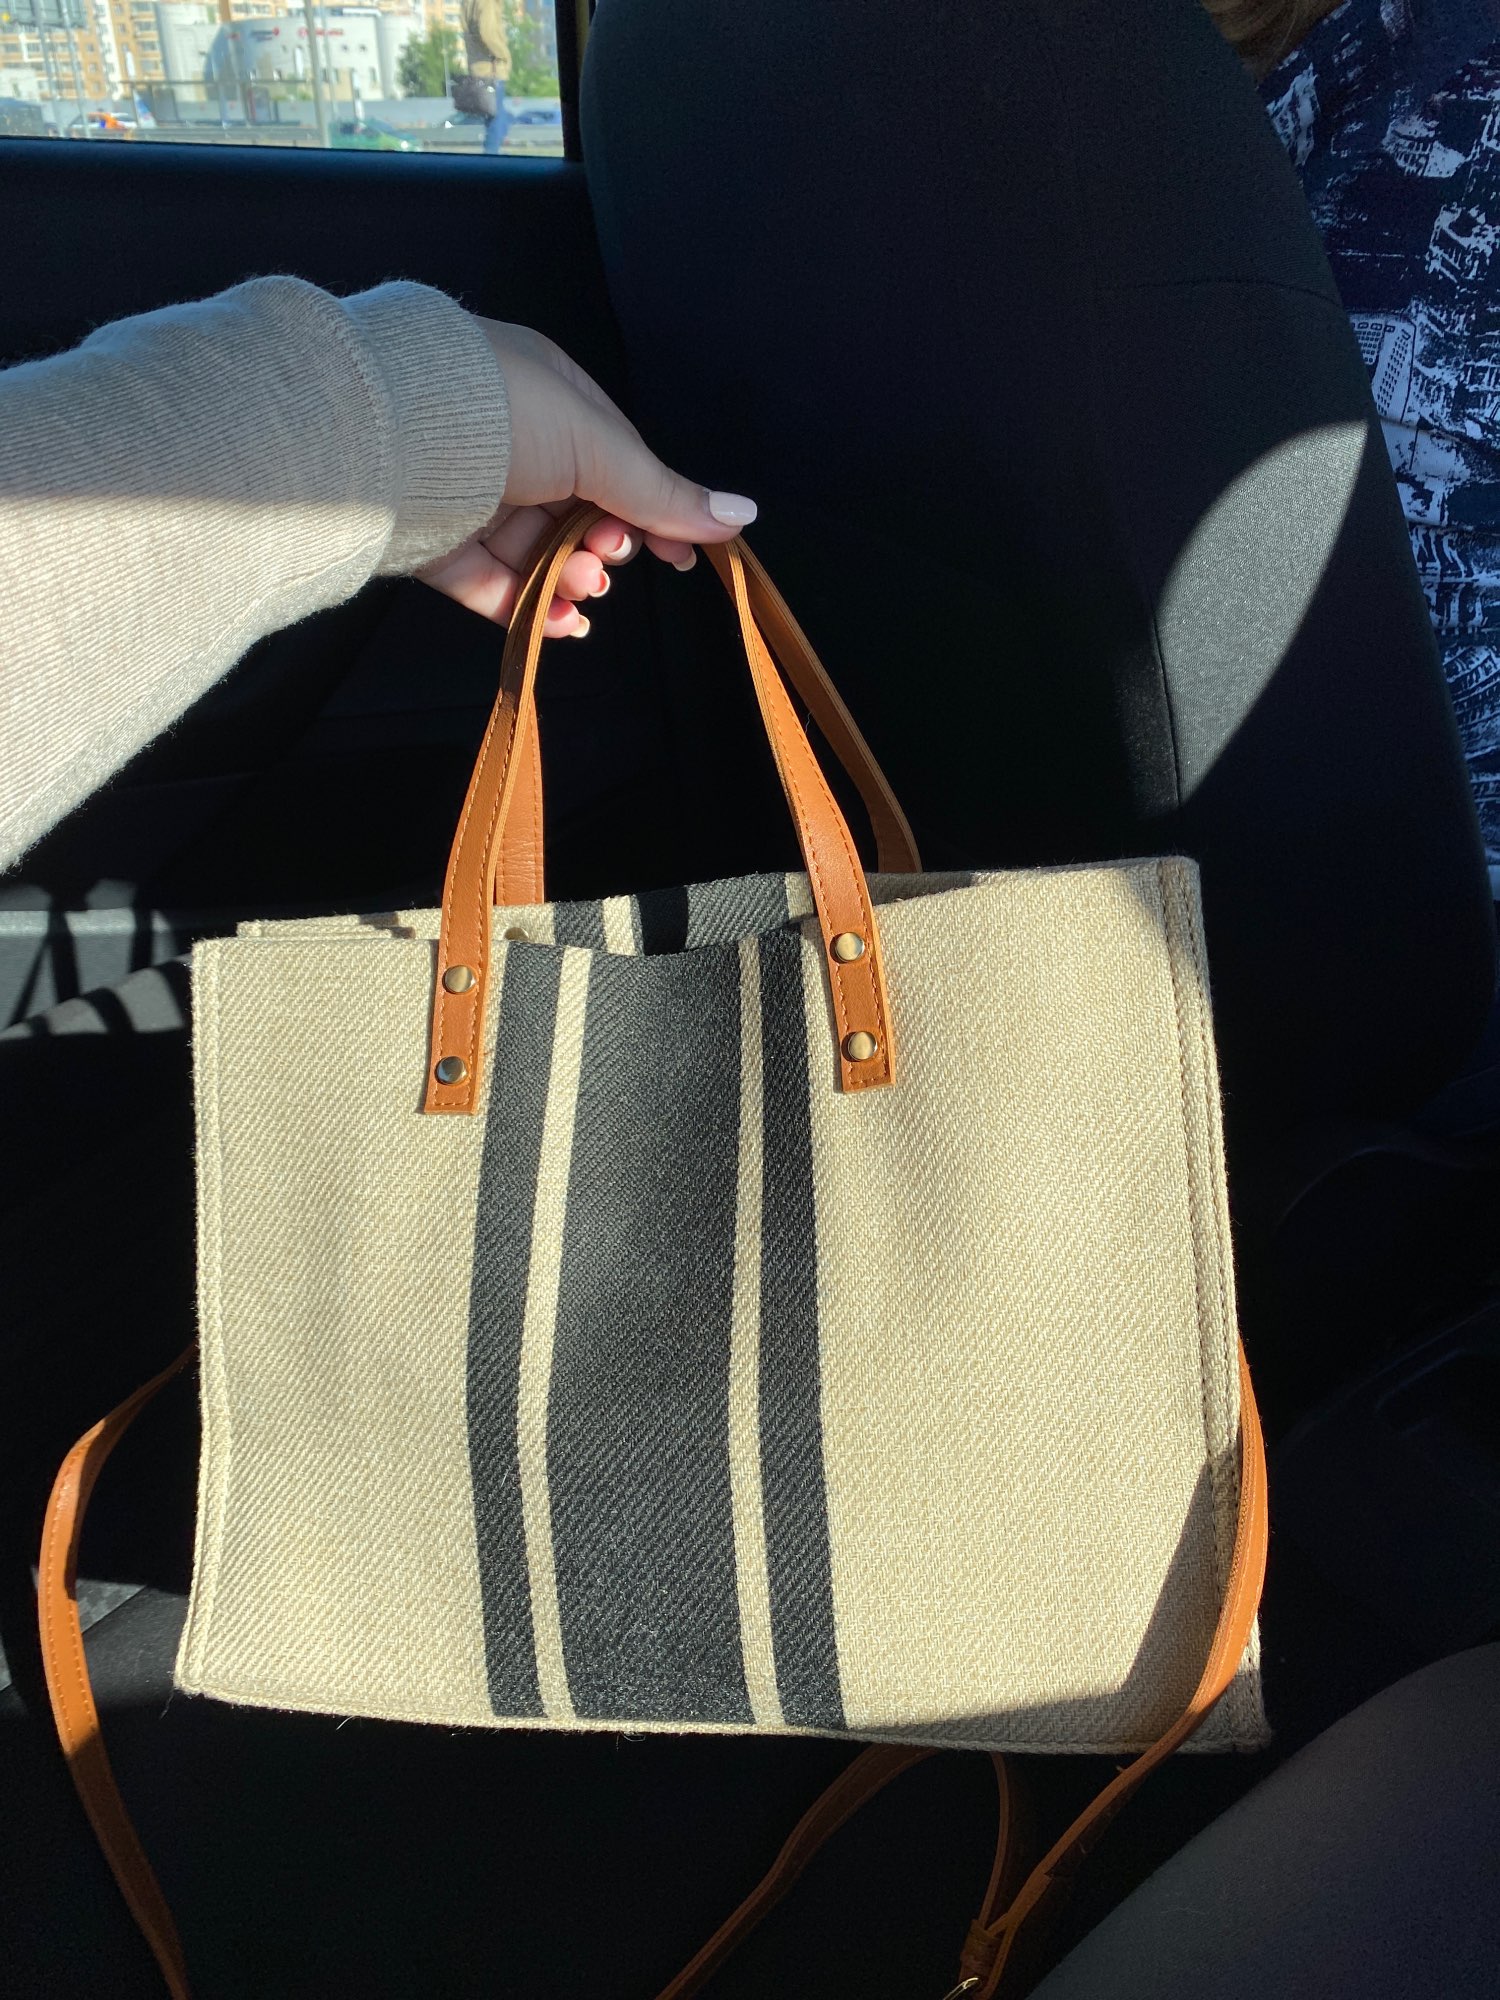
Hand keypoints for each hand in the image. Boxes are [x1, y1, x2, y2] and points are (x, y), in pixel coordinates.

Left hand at [418, 319, 756, 636]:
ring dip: (569, 577)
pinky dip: (526, 606)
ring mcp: (464, 491)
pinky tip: (558, 625)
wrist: (384, 437)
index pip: (614, 457)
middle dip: (603, 545)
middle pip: (575, 508)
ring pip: (534, 549)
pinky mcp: (429, 538)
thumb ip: (663, 492)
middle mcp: (504, 439)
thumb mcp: (596, 447)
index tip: (681, 557)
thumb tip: (741, 516)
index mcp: (546, 393)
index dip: (651, 509)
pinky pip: (488, 580)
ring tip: (582, 590)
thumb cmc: (498, 416)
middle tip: (608, 562)